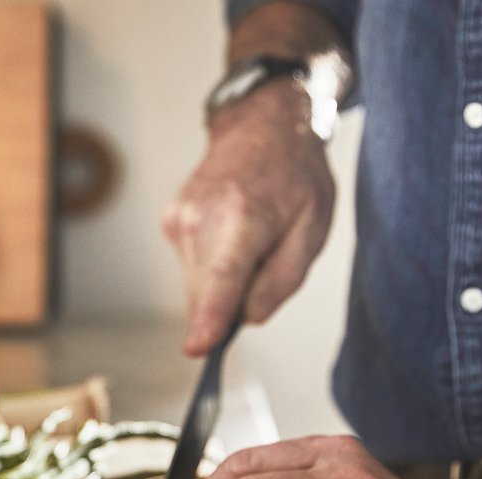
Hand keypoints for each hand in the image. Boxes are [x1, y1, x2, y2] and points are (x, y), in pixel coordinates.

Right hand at [163, 81, 334, 355]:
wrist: (261, 126)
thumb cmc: (294, 175)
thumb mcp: (313, 229)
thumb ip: (282, 280)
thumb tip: (248, 317)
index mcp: (242, 218)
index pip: (222, 279)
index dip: (210, 318)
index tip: (196, 349)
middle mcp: (200, 220)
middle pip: (205, 294)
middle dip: (230, 301)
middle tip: (264, 258)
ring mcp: (178, 220)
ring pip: (196, 284)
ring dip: (223, 280)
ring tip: (249, 238)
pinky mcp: (169, 223)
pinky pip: (192, 266)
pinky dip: (212, 263)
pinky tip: (231, 231)